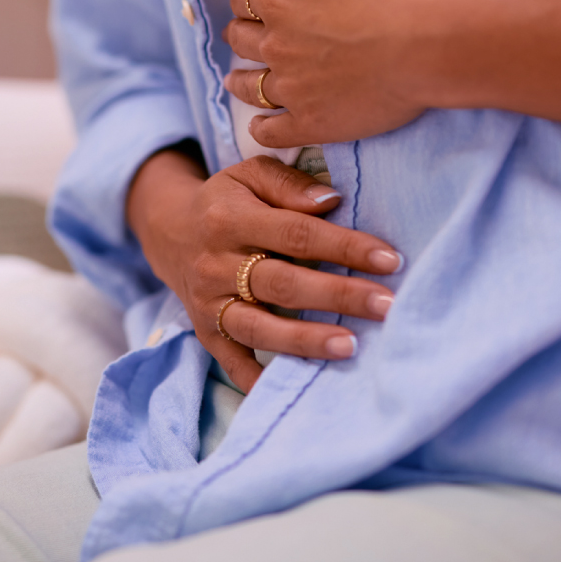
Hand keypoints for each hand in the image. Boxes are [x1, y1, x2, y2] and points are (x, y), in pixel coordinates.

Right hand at [126, 146, 403, 392]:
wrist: (170, 232)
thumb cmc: (228, 201)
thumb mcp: (250, 174)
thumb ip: (289, 184)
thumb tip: (331, 201)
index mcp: (231, 219)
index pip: (297, 234)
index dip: (345, 247)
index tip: (390, 259)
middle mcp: (217, 265)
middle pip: (284, 283)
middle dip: (339, 296)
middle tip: (387, 306)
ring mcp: (209, 304)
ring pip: (259, 327)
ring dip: (306, 340)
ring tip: (351, 347)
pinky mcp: (206, 333)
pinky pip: (233, 361)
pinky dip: (260, 379)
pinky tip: (298, 387)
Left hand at [223, 0, 444, 147]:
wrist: (430, 42)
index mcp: (277, 0)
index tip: (261, 0)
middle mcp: (275, 46)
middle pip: (241, 41)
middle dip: (242, 35)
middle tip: (248, 38)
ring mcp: (292, 89)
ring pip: (250, 88)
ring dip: (241, 82)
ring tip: (239, 82)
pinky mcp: (314, 123)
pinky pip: (272, 133)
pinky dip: (262, 129)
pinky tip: (261, 125)